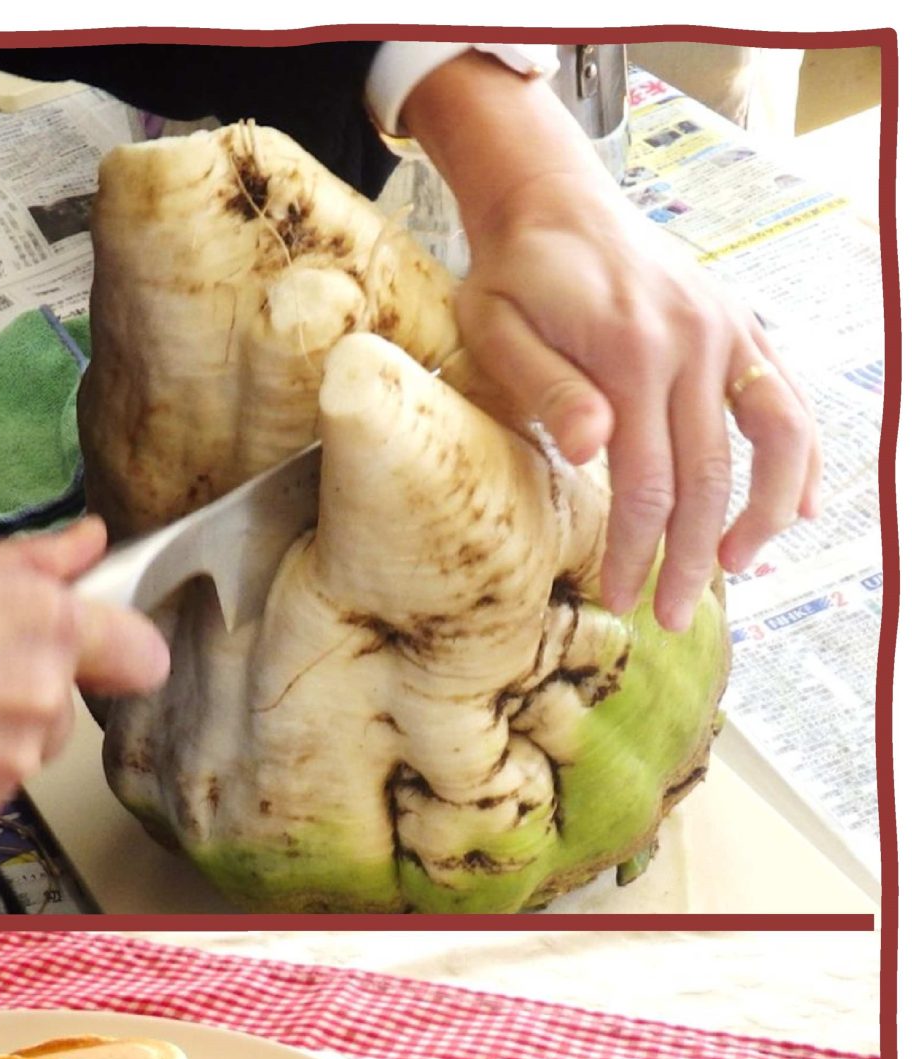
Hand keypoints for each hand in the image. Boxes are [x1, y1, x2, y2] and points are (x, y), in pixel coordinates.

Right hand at [0, 520, 166, 868]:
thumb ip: (24, 565)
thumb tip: (87, 544)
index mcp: (41, 623)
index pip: (137, 651)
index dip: (116, 655)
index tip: (99, 659)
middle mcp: (39, 699)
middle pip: (60, 711)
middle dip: (13, 701)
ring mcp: (5, 768)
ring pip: (14, 761)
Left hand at [404, 55, 819, 629]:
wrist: (552, 202)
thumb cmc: (512, 276)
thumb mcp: (496, 328)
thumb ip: (546, 388)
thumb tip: (595, 448)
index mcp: (631, 354)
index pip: (645, 482)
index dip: (636, 550)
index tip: (620, 600)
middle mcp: (696, 343)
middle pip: (708, 475)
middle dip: (690, 555)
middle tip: (666, 615)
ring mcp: (728, 332)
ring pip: (776, 437)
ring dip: (762, 513)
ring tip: (734, 569)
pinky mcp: (741, 326)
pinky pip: (787, 397)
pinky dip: (802, 454)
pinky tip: (799, 507)